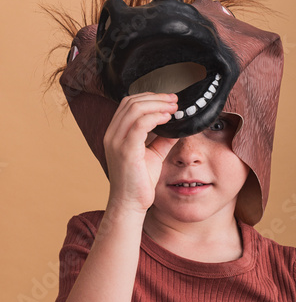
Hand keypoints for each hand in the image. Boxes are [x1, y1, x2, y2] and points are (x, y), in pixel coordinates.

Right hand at [103, 92, 177, 212]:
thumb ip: (162, 138)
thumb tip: (178, 126)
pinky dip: (155, 117)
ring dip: (157, 105)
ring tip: (173, 108)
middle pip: (131, 102)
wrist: (130, 203)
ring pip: (135, 109)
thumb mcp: (153, 154)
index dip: (150, 98)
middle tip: (174, 100)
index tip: (169, 100)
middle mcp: (112, 135)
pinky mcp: (125, 151)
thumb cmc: (139, 181)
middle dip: (156, 98)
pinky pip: (140, 125)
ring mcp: (116, 142)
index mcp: (115, 133)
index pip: (128, 104)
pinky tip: (167, 118)